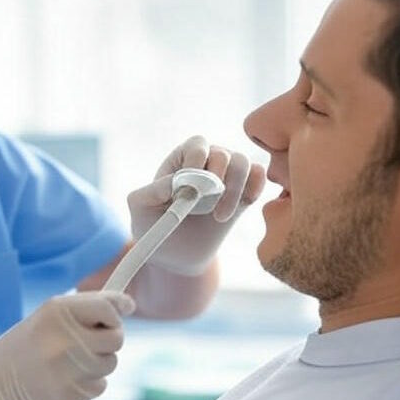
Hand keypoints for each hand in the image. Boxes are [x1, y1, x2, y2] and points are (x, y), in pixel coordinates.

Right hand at [0, 291, 134, 399]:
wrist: (0, 380)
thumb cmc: (36, 339)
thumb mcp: (55, 312)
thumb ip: (93, 304)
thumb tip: (129, 304)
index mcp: (59, 312)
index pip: (108, 309)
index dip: (113, 314)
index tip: (107, 319)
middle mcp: (64, 340)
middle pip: (117, 338)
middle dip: (108, 339)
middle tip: (87, 340)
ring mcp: (67, 370)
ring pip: (111, 363)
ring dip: (99, 361)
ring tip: (73, 360)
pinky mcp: (71, 394)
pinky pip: (101, 384)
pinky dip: (90, 381)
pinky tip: (68, 377)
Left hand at [127, 135, 265, 274]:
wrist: (177, 254)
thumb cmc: (154, 226)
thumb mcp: (140, 208)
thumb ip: (151, 191)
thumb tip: (176, 182)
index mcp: (182, 157)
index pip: (197, 145)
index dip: (197, 166)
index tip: (190, 195)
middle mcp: (207, 159)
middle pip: (224, 154)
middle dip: (218, 182)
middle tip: (207, 210)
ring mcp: (228, 174)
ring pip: (244, 163)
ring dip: (235, 191)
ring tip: (220, 217)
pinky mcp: (244, 191)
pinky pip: (259, 176)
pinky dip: (254, 189)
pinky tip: (239, 208)